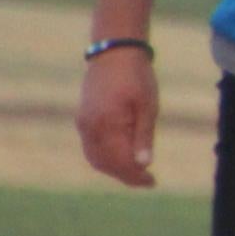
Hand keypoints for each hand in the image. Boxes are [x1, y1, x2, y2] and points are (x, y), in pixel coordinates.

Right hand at [77, 49, 158, 188]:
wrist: (114, 53)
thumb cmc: (136, 77)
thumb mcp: (148, 106)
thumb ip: (144, 136)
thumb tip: (144, 165)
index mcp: (107, 125)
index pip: (120, 162)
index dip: (135, 176)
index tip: (152, 182)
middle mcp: (90, 128)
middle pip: (105, 164)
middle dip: (125, 176)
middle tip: (146, 180)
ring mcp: (83, 124)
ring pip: (95, 158)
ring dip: (114, 169)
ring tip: (136, 171)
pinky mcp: (82, 119)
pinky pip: (91, 147)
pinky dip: (104, 157)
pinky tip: (121, 157)